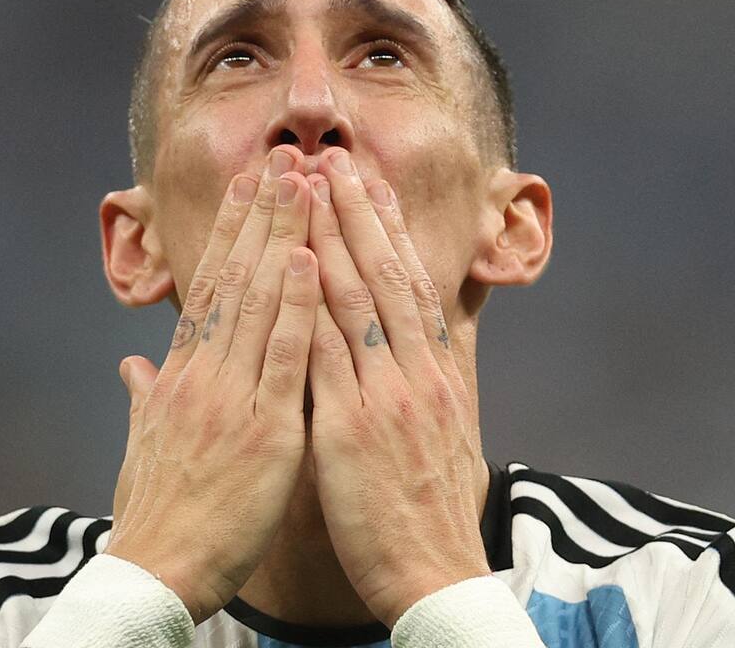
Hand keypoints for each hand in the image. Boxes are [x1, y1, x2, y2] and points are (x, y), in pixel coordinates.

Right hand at [107, 146, 319, 623]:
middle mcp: (201, 374)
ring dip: (280, 236)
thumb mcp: (144, 446)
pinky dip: (294, 307)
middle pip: (233, 278)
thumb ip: (144, 398)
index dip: (231, 233)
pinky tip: (308, 261)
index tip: (248, 185)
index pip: (210, 288)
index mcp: (181, 377)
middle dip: (259, 214)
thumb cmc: (157, 513)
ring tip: (300, 180)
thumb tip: (133, 366)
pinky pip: (281, 359)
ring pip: (256, 302)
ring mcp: (229, 397)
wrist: (156, 574)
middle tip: (282, 157)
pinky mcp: (261, 431)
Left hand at [306, 147, 490, 627]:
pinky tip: (295, 268)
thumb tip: (415, 348)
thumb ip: (421, 385)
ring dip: (332, 239)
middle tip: (335, 159)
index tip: (365, 182)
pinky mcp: (355, 430)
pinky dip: (312, 308)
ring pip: (358, 302)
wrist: (437, 575)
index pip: (408, 284)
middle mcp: (416, 374)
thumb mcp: (440, 435)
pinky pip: (329, 358)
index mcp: (433, 374)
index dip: (385, 229)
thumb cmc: (429, 510)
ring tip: (311, 188)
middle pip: (386, 276)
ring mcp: (388, 398)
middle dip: (357, 213)